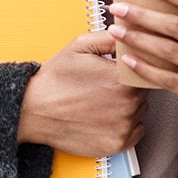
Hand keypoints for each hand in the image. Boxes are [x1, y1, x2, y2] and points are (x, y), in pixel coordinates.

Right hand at [17, 32, 148, 156]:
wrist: (33, 110)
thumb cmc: (55, 78)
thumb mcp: (80, 46)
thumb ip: (110, 38)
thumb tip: (129, 33)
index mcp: (121, 78)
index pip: (144, 69)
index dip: (133, 68)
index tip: (120, 70)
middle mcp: (128, 103)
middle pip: (143, 90)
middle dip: (129, 86)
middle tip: (106, 85)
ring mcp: (123, 126)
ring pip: (140, 110)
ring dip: (129, 106)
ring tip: (102, 101)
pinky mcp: (117, 144)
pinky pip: (137, 132)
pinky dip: (127, 125)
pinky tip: (107, 117)